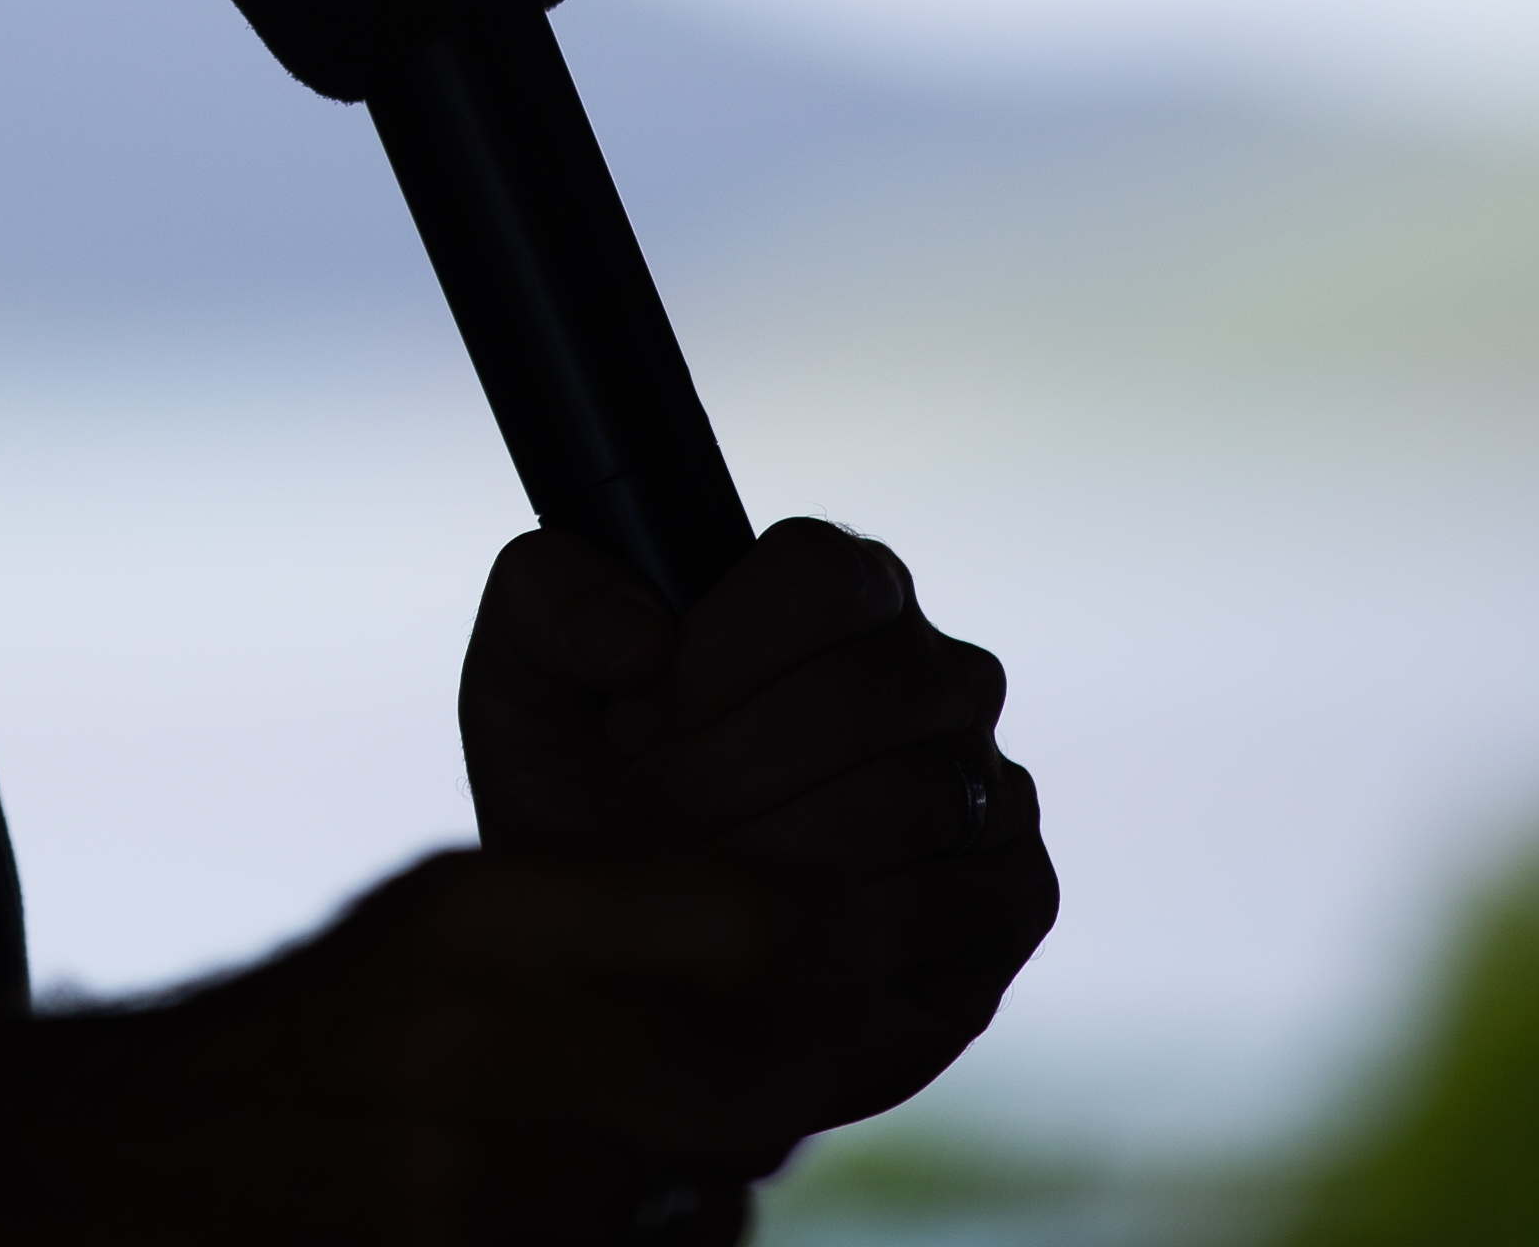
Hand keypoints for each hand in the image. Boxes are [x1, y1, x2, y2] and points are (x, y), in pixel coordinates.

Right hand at [38, 841, 825, 1246]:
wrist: (135, 1164)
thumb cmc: (321, 1032)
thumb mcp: (445, 920)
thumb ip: (611, 920)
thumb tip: (815, 957)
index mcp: (490, 910)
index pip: (764, 921)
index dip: (835, 960)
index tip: (839, 976)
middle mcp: (493, 1039)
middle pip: (761, 1089)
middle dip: (776, 1096)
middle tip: (752, 1087)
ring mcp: (477, 1182)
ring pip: (709, 1202)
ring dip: (696, 1192)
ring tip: (599, 1154)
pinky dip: (634, 1246)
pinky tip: (551, 1216)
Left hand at [460, 517, 1056, 1136]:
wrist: (629, 968)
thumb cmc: (584, 805)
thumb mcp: (523, 690)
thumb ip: (546, 602)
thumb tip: (642, 635)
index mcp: (839, 586)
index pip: (822, 571)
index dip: (716, 658)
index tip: (633, 725)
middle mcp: (934, 670)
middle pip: (860, 692)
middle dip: (722, 776)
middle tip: (651, 824)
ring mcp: (989, 780)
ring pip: (911, 796)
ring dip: (773, 858)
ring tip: (695, 885)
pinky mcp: (1015, 891)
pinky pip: (959, 896)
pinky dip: (843, 935)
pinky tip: (767, 948)